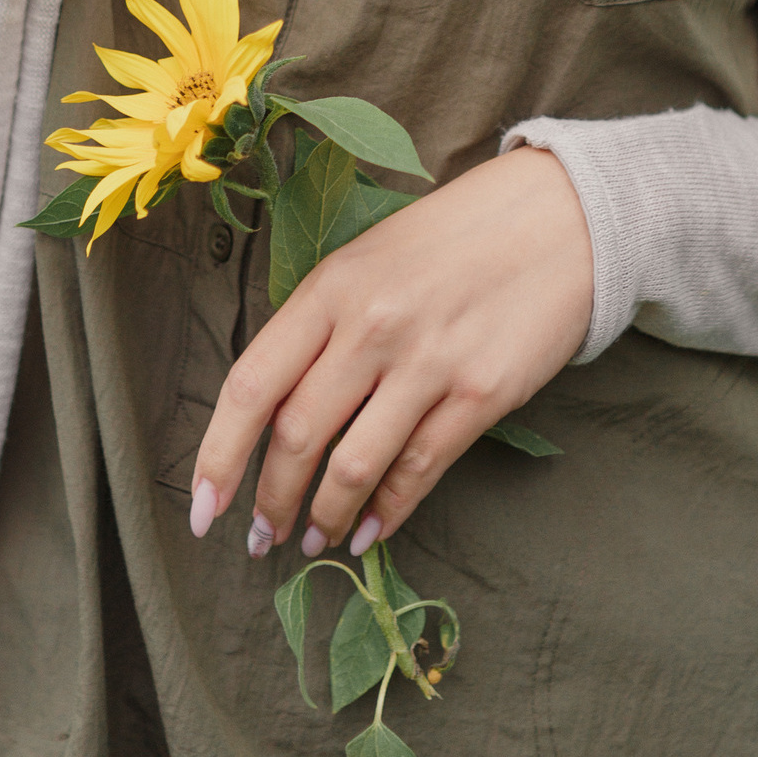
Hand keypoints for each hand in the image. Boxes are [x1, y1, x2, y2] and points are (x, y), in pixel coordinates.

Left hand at [190, 144, 592, 560]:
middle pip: (297, 435)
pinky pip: (419, 471)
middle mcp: (372, 324)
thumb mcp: (369, 258)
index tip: (202, 508)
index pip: (252, 383)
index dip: (218, 454)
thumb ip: (322, 324)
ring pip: (353, 465)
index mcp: (332, 285)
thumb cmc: (452, 237)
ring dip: (325, 515)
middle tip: (262, 538)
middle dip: (270, 500)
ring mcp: (428, 361)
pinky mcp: (480, 394)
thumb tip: (276, 410)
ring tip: (313, 540)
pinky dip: (388, 513)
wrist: (555, 216)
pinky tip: (371, 531)